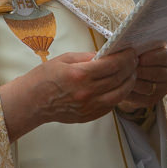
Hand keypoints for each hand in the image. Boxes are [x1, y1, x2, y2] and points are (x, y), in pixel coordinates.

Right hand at [0, 48, 139, 140]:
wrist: (32, 102)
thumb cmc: (44, 78)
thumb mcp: (64, 59)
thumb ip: (86, 57)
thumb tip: (105, 55)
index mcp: (80, 75)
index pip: (112, 65)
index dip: (125, 57)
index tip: (131, 51)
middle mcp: (87, 92)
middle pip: (119, 79)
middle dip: (131, 68)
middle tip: (134, 60)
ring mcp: (89, 107)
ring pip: (120, 95)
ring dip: (129, 83)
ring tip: (131, 73)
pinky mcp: (90, 116)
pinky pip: (111, 105)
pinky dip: (119, 95)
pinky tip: (119, 86)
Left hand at [116, 46, 166, 112]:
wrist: (139, 75)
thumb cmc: (141, 56)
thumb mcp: (145, 49)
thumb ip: (143, 47)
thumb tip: (132, 46)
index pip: (164, 57)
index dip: (151, 57)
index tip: (139, 57)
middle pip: (155, 73)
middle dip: (139, 69)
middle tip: (126, 66)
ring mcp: (163, 90)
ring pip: (147, 87)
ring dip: (133, 81)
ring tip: (121, 75)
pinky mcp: (151, 100)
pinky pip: (139, 97)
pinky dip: (129, 91)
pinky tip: (120, 85)